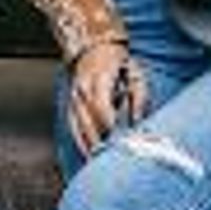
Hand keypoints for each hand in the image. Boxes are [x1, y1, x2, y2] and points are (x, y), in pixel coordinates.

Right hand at [67, 41, 148, 157]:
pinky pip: (72, 125)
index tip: (118, 138)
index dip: (109, 124)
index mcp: (99, 78)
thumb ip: (139, 98)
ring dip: (88, 144)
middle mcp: (82, 88)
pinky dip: (79, 140)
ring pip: (78, 125)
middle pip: (87, 119)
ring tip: (99, 162)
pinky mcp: (71, 104)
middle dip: (99, 140)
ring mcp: (74, 96)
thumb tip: (138, 123)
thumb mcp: (135, 75)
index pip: (100, 106)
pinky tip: (86, 154)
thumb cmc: (119, 62)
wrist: (94, 47)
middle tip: (110, 158)